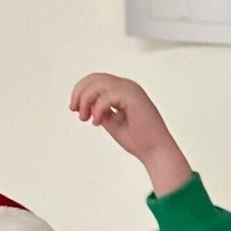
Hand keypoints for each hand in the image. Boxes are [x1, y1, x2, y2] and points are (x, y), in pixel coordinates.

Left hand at [69, 73, 192, 196]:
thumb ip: (101, 111)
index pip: (97, 80)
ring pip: (97, 84)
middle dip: (79, 93)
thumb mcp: (112, 122)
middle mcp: (127, 86)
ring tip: (85, 117)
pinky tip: (98, 122)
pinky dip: (97, 109)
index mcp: (124, 90)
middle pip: (94, 78)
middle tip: (75, 110)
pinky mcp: (132, 96)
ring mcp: (130, 89)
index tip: (74, 108)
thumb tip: (86, 105)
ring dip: (85, 100)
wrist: (156, 152)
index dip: (81, 91)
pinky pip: (105, 97)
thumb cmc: (140, 141)